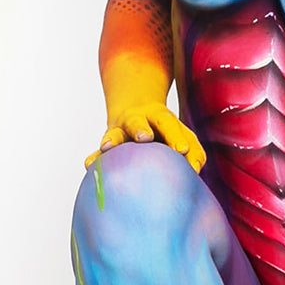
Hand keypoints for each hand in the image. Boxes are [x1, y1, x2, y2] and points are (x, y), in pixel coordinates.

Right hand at [84, 102, 206, 172]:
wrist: (137, 112)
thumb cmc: (167, 134)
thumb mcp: (183, 137)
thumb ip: (194, 153)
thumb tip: (195, 172)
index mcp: (159, 118)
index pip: (167, 123)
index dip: (175, 135)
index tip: (182, 150)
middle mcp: (137, 120)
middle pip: (138, 121)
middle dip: (141, 128)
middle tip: (146, 137)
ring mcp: (119, 131)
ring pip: (115, 132)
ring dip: (113, 139)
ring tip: (109, 146)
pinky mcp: (106, 144)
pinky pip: (97, 151)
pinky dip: (94, 157)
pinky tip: (90, 165)